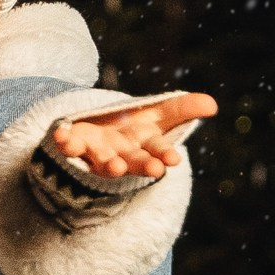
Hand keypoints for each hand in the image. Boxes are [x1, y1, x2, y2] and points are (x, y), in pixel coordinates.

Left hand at [47, 91, 216, 181]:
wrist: (94, 134)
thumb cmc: (132, 127)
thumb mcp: (158, 113)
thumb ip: (184, 108)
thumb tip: (213, 104)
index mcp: (145, 146)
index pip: (159, 151)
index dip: (165, 155)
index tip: (172, 160)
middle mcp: (123, 154)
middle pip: (134, 162)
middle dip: (143, 165)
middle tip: (154, 170)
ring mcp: (98, 153)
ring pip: (104, 162)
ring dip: (110, 165)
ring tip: (116, 167)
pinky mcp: (75, 146)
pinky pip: (69, 146)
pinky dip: (65, 141)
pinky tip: (62, 134)